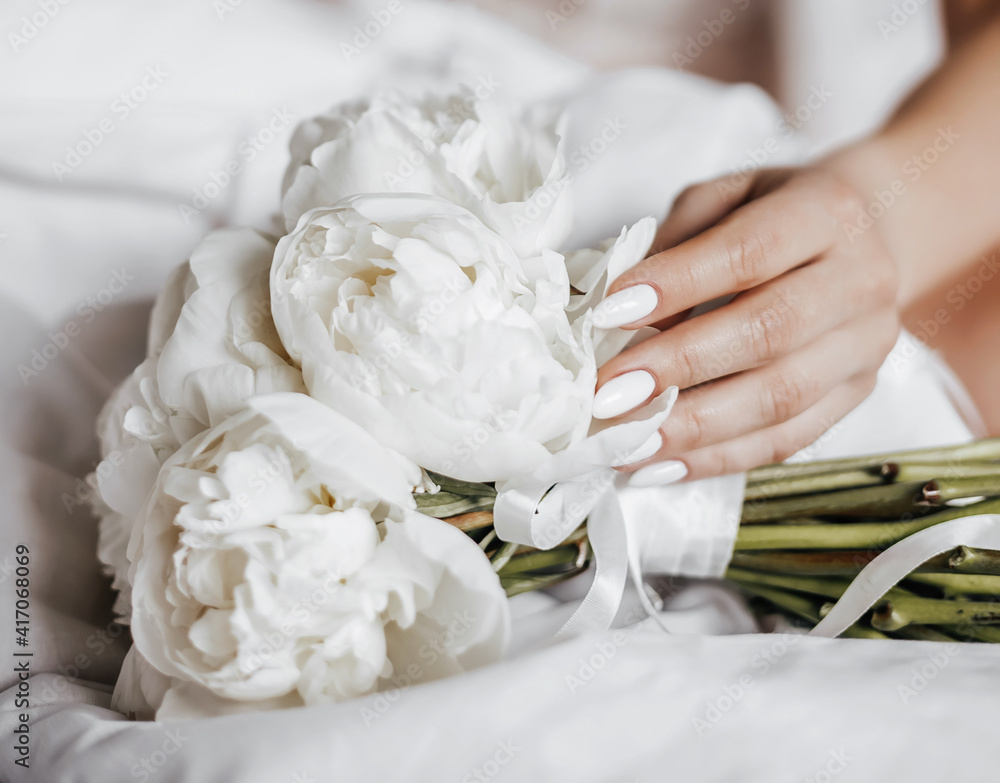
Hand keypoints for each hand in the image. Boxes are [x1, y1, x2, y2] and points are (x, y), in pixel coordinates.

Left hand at [592, 166, 900, 484]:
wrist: (867, 237)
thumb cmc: (772, 214)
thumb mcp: (724, 199)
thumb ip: (677, 243)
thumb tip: (624, 316)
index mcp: (826, 213)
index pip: (752, 251)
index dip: (680, 283)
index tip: (609, 312)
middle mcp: (859, 281)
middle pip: (769, 332)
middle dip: (679, 367)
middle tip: (607, 392)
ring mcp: (864, 347)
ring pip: (780, 399)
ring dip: (692, 427)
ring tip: (624, 441)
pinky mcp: (853, 396)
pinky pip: (785, 440)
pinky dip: (716, 458)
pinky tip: (658, 465)